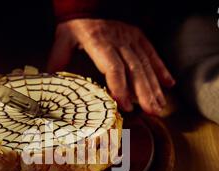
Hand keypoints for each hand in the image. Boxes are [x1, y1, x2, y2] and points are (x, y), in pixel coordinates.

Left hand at [47, 19, 174, 113]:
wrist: (89, 1)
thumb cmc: (75, 23)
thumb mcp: (63, 38)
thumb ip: (59, 60)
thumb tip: (50, 83)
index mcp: (99, 42)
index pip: (113, 67)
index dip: (120, 87)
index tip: (126, 105)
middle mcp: (119, 40)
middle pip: (134, 69)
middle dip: (144, 93)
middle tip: (152, 112)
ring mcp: (131, 38)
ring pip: (146, 64)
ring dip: (154, 87)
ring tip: (159, 106)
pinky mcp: (139, 36)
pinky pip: (152, 54)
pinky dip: (161, 69)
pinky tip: (168, 84)